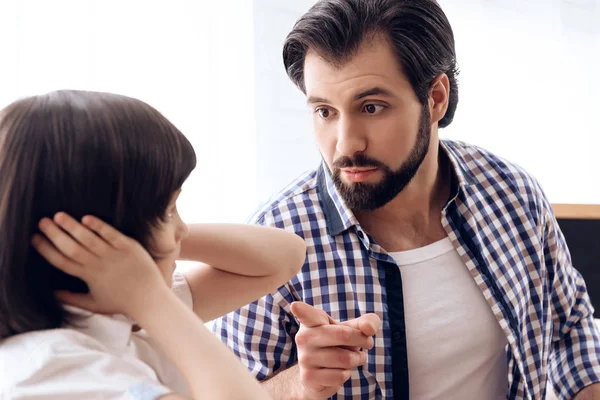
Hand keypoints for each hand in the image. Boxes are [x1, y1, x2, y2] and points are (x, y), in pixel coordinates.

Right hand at [32, 212, 166, 316]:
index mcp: (89, 277)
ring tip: (58, 215)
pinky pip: (112, 235)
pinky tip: (86, 218)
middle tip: (41, 221)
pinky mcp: (129, 248)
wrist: (149, 299)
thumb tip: (52, 293)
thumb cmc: (121, 302)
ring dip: (72, 227)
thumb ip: (72, 298)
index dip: (46, 250)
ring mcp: (115, 256)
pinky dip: (99, 227)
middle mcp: (99, 265)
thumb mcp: (94, 304)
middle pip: (72, 248)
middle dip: (55, 234)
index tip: (34, 238)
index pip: (62, 262)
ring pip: (89, 239)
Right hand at [290, 302, 380, 399]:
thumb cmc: (338, 344)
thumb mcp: (352, 329)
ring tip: (352, 358)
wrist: (318, 375)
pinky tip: (339, 371)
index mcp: (311, 321)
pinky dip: (347, 374)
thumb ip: (367, 322)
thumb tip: (369, 329)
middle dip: (362, 340)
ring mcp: (304, 358)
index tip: (295, 306)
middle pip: (343, 335)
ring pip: (345, 359)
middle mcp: (304, 337)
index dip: (301, 309)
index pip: (307, 314)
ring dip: (356, 360)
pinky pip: (340, 376)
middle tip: (367, 342)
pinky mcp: (308, 377)